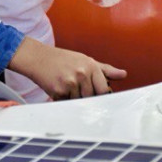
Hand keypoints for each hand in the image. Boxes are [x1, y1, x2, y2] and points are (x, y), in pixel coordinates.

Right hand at [8, 37, 125, 99]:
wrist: (38, 57)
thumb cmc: (63, 59)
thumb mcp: (85, 60)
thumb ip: (105, 70)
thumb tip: (123, 75)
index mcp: (91, 66)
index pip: (104, 90)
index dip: (102, 96)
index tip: (100, 100)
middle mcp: (82, 74)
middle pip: (92, 98)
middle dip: (86, 97)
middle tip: (77, 89)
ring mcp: (70, 83)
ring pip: (80, 102)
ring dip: (74, 99)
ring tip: (67, 86)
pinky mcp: (59, 91)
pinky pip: (67, 103)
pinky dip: (64, 100)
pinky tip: (59, 88)